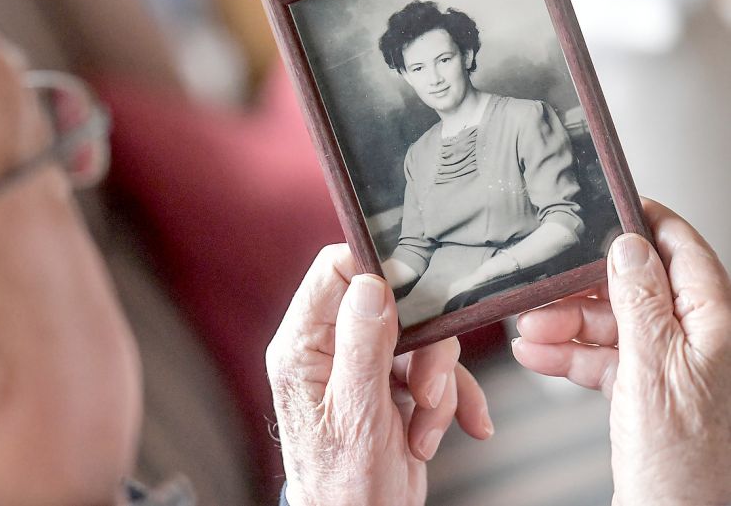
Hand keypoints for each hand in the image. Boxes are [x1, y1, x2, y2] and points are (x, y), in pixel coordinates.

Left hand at [267, 245, 493, 505]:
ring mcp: (364, 369)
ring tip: (425, 430)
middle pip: (392, 306)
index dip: (378, 272)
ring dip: (438, 388)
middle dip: (424, 351)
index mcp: (303, 347)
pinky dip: (450, 403)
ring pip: (420, 341)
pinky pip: (432, 373)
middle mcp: (330, 351)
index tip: (415, 296)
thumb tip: (371, 284)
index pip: (335, 272)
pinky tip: (452, 432)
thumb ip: (362, 345)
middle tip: (428, 390)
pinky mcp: (392, 388)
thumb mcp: (355, 413)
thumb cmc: (343, 486)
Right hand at [512, 199, 730, 504]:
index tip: (612, 205)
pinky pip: (605, 359)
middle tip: (545, 291)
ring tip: (532, 331)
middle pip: (635, 289)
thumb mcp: (653, 368)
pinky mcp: (647, 393)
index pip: (683, 251)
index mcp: (716, 324)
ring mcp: (672, 368)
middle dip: (584, 290)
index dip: (645, 224)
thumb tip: (629, 246)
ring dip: (568, 325)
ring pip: (614, 325)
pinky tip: (542, 355)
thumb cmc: (683, 462)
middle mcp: (698, 341)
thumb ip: (641, 302)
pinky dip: (571, 356)